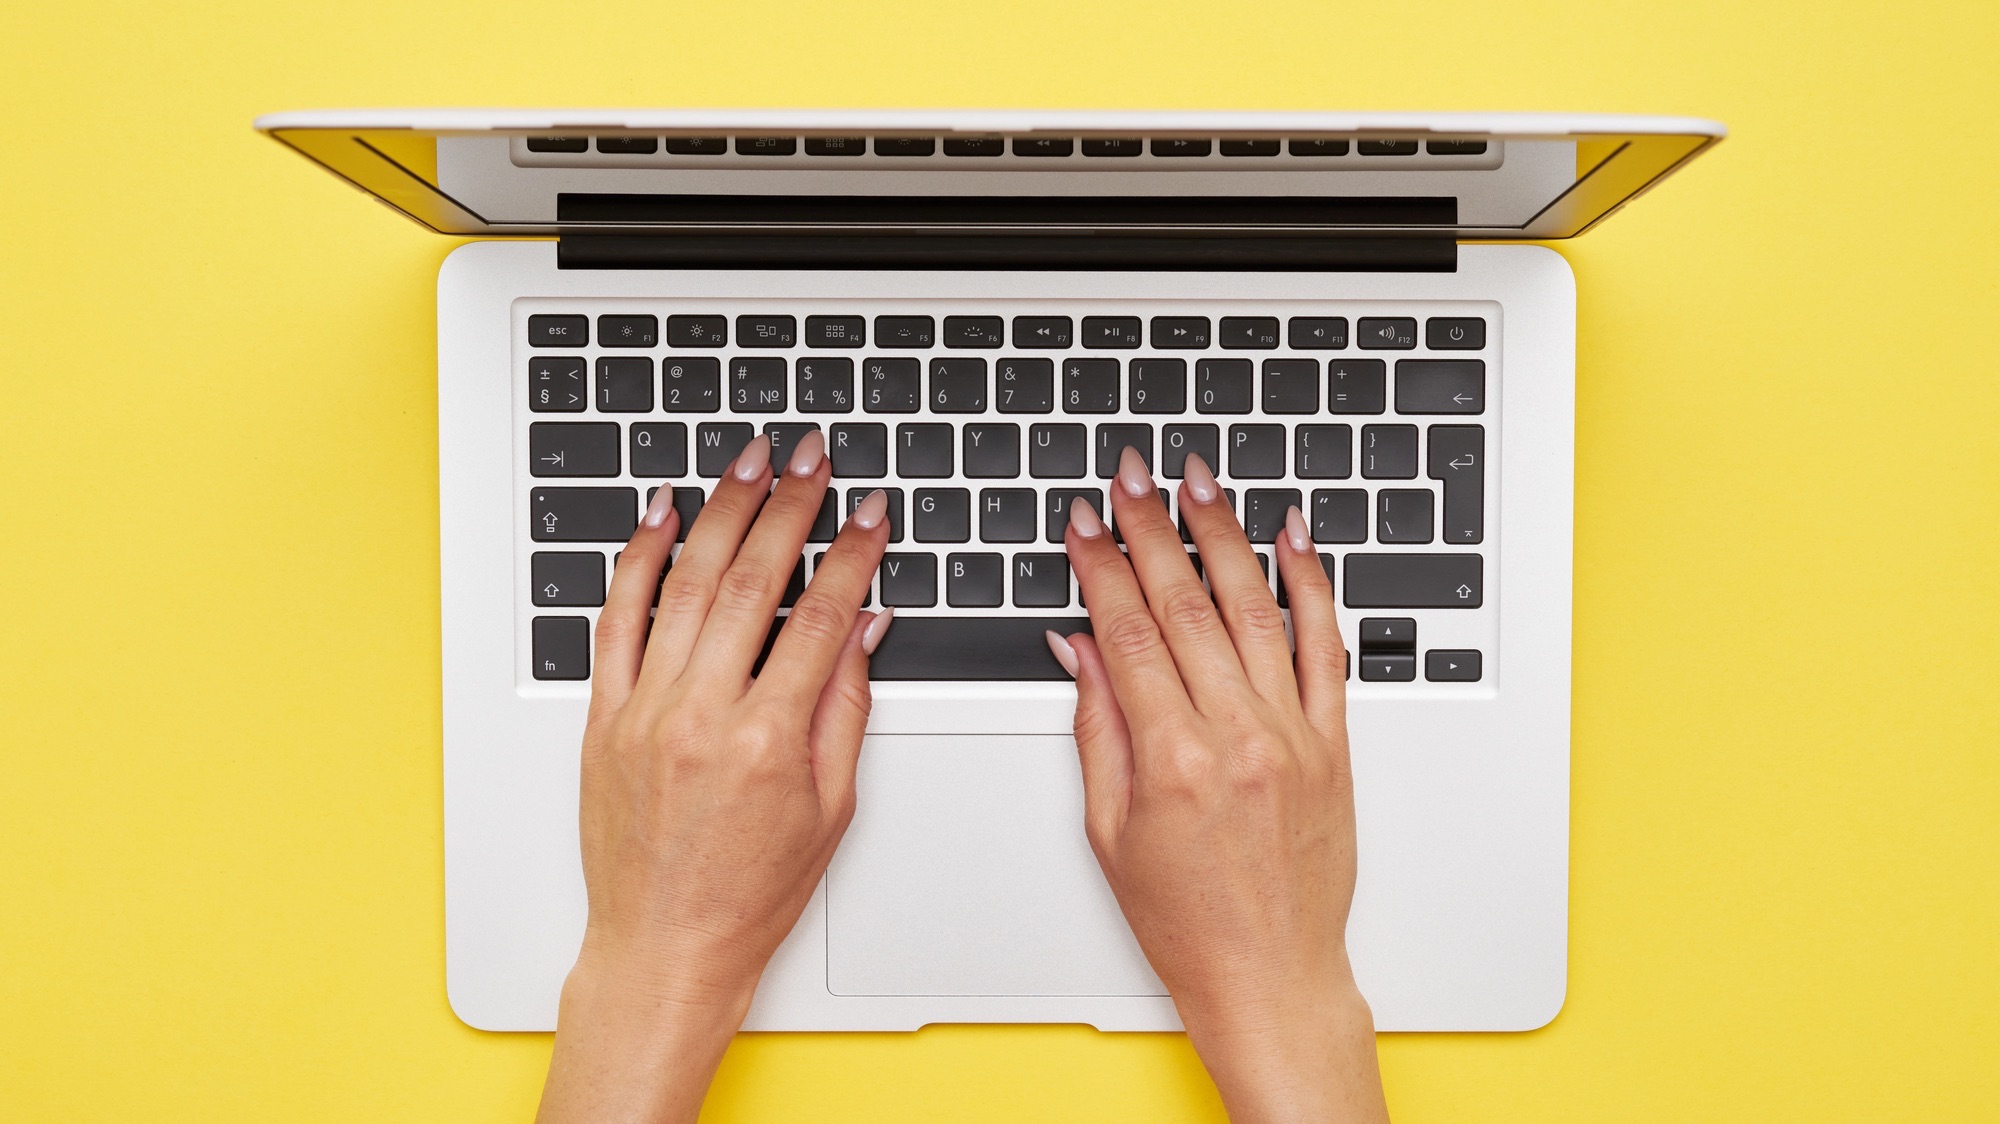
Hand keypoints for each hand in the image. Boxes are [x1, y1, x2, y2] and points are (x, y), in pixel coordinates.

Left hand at [537, 431, 892, 1123]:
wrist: (664, 946)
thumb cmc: (750, 893)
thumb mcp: (831, 807)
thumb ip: (846, 706)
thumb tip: (863, 624)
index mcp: (767, 740)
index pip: (820, 616)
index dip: (852, 553)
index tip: (870, 511)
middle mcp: (700, 716)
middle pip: (752, 580)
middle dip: (789, 505)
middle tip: (812, 458)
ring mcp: (643, 712)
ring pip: (685, 584)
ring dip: (722, 511)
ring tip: (750, 462)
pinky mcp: (601, 717)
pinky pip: (615, 620)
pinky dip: (637, 560)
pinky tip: (661, 515)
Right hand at [1049, 448, 1387, 1122]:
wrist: (1271, 977)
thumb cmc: (1186, 921)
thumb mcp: (1109, 831)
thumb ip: (1096, 727)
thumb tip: (1081, 646)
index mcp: (1172, 761)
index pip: (1129, 632)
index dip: (1101, 567)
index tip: (1085, 523)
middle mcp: (1238, 738)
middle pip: (1188, 604)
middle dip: (1153, 528)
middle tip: (1132, 476)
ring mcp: (1294, 736)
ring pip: (1256, 609)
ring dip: (1224, 536)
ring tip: (1199, 483)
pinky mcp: (1335, 744)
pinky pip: (1327, 647)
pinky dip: (1312, 585)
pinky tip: (1294, 539)